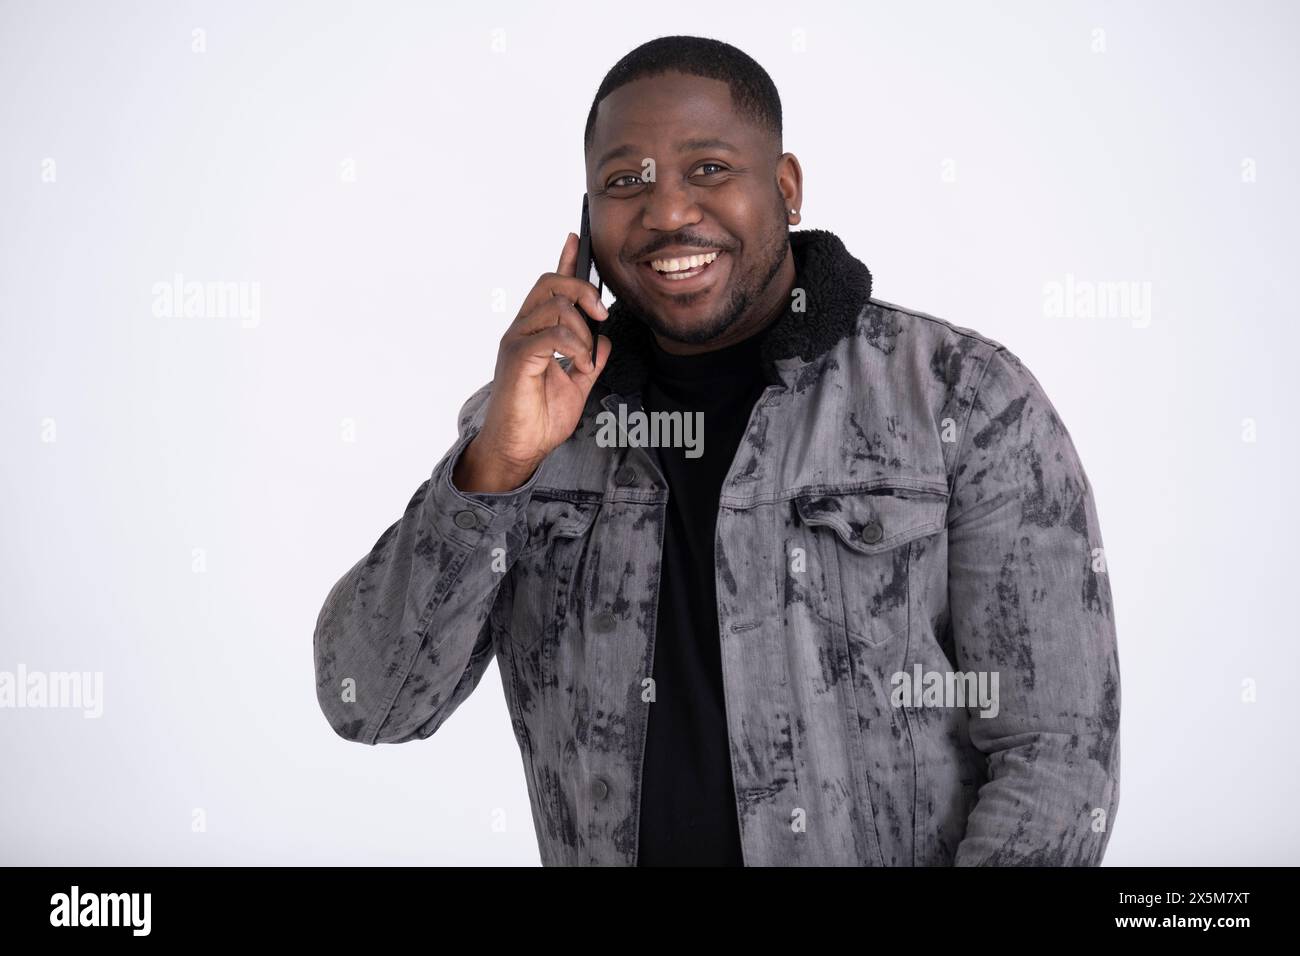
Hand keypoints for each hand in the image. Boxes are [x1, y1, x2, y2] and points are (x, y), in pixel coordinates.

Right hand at [453, 232, 611, 492]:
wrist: (520, 448)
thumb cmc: (539, 419)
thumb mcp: (577, 387)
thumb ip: (589, 362)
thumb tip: (604, 342)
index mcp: (535, 331)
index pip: (550, 287)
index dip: (564, 260)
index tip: (576, 238)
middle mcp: (522, 329)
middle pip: (551, 284)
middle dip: (583, 290)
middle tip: (602, 315)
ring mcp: (517, 341)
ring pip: (555, 306)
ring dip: (582, 329)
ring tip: (585, 359)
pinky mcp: (517, 357)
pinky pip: (551, 335)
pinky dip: (574, 347)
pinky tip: (578, 366)